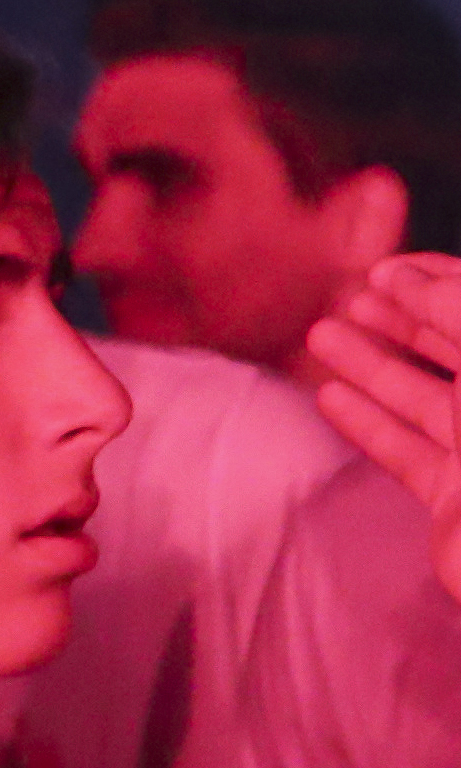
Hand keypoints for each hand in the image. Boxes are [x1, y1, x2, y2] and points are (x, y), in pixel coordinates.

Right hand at [311, 252, 460, 595]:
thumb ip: (452, 306)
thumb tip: (405, 276)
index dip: (438, 281)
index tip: (385, 267)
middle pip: (455, 353)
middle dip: (403, 320)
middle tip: (351, 298)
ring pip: (423, 400)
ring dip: (370, 364)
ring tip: (320, 335)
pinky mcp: (456, 500)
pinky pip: (407, 453)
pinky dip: (367, 423)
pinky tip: (329, 397)